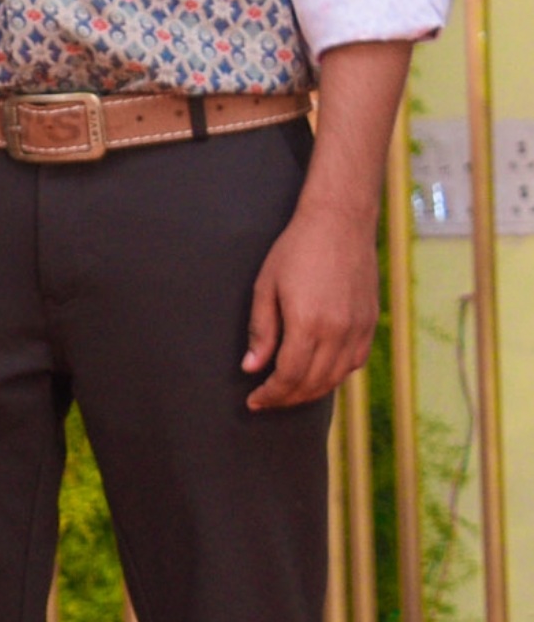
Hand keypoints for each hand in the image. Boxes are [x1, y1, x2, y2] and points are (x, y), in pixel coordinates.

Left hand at [242, 198, 378, 409]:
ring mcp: (358, 327)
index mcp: (307, 322)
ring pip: (336, 378)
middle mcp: (337, 331)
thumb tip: (251, 368)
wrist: (340, 220)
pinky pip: (355, 362)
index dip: (270, 394)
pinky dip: (336, 375)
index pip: (289, 377)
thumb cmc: (297, 248)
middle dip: (287, 399)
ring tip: (290, 393)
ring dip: (311, 392)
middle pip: (312, 384)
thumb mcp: (266, 286)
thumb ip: (260, 331)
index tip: (255, 401)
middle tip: (268, 401)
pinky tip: (319, 374)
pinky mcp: (370, 322)